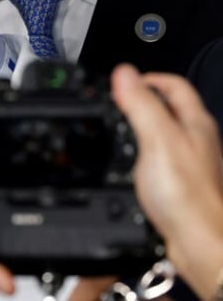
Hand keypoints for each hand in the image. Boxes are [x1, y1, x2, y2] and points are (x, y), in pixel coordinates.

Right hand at [111, 64, 222, 299]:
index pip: (174, 85)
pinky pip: (158, 158)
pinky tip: (128, 165)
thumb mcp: (156, 139)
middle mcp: (197, 140)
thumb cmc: (186, 195)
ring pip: (164, 133)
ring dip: (140, 128)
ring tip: (117, 131)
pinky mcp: (180, 184)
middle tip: (114, 105)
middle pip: (169, 108)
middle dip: (141, 101)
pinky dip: (141, 154)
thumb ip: (140, 104)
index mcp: (195, 123)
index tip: (121, 83)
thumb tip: (124, 73)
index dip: (146, 78)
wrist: (200, 242)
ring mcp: (190, 163)